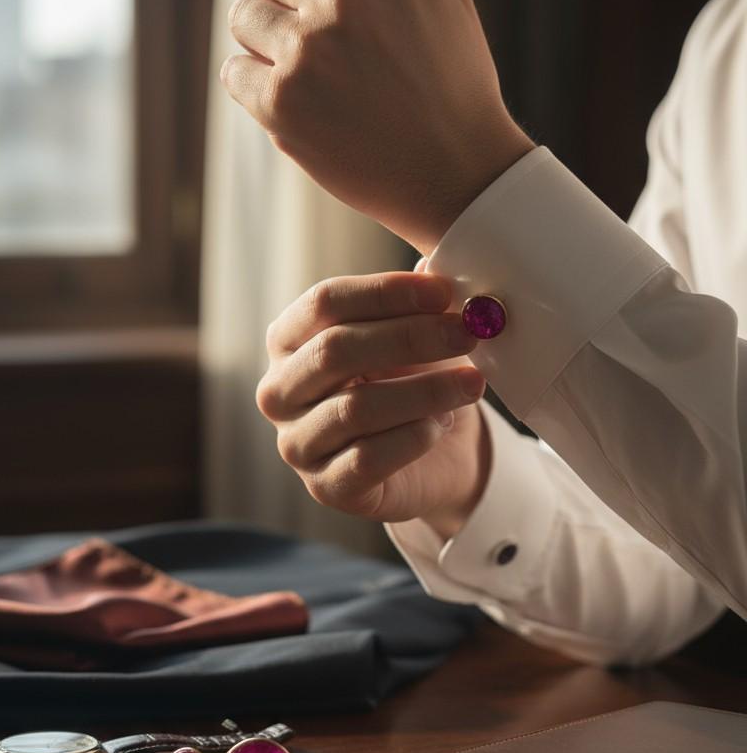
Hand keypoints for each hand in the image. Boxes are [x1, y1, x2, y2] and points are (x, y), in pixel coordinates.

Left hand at [221, 0, 533, 253]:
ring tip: (309, 70)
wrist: (458, 173)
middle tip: (317, 37)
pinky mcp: (280, 104)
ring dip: (266, 39)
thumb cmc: (453, 83)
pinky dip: (255, 85)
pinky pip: (234, 71)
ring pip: (244, 16)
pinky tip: (296, 102)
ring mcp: (306, 52)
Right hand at [257, 270, 490, 529]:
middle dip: (410, 337)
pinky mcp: (326, 487)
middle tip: (466, 333)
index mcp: (289, 339)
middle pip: (336, 350)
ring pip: (356, 408)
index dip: (386, 292)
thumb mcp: (415, 334)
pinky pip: (368, 458)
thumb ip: (420, 301)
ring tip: (472, 383)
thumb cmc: (413, 381)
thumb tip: (435, 264)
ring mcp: (296, 443)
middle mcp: (279, 390)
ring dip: (425, 391)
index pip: (325, 302)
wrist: (434, 457)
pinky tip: (442, 424)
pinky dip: (414, 437)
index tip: (444, 290)